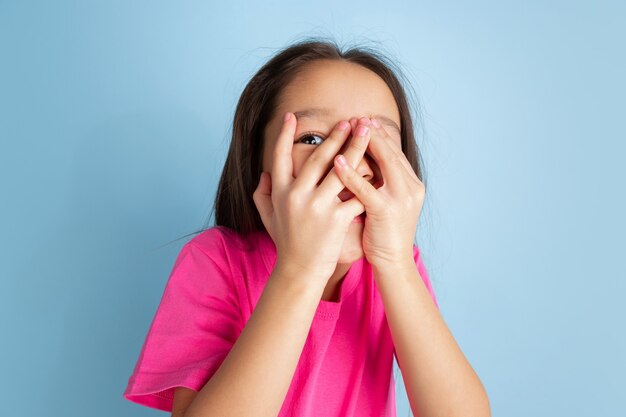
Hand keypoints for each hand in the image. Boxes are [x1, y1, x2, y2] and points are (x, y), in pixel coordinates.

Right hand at [252, 112, 371, 284]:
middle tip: (349, 121)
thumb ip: (263, 195)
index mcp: (280, 192)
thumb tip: (264, 174)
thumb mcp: (268, 217)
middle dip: (335, 136)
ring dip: (356, 148)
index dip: (284, 135)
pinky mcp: (335, 219)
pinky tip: (379, 167)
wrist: (300, 271)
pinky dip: (367, 181)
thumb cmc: (287, 243)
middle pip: (318, 158)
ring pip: (341, 170)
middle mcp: (296, 195)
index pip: (279, 157)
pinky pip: (355, 194)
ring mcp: (316, 207)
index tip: (291, 116)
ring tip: (367, 133)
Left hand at [334, 117, 425, 269]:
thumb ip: (382, 183)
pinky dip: (351, 173)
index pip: (396, 152)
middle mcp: (410, 187)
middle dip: (372, 133)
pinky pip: (365, 188)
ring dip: (364, 144)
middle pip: (391, 152)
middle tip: (356, 117)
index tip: (365, 121)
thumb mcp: (388, 203)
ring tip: (348, 127)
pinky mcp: (386, 211)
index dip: (380, 135)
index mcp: (411, 185)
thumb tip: (367, 162)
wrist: (394, 264)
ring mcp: (400, 198)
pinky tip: (337, 161)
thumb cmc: (385, 235)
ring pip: (383, 163)